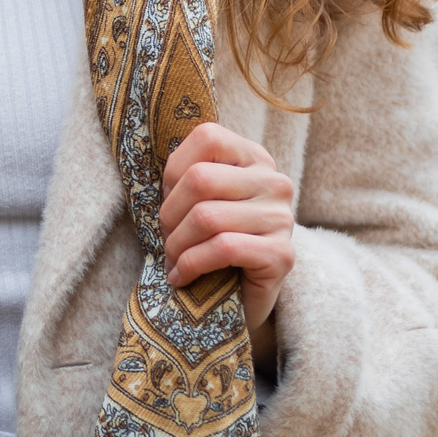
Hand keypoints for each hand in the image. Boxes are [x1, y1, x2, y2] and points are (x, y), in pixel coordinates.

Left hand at [158, 121, 294, 349]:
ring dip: (176, 244)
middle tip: (165, 239)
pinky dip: (191, 264)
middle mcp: (275, 182)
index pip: (207, 137)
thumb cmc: (210, 242)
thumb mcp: (199, 200)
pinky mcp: (282, 255)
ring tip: (172, 260)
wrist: (240, 299)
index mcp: (254, 158)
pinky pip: (223, 248)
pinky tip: (182, 276)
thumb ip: (187, 175)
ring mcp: (283, 218)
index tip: (168, 200)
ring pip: (207, 217)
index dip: (174, 170)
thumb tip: (154, 165)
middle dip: (170, 214)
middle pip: (201, 179)